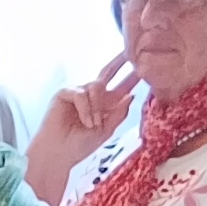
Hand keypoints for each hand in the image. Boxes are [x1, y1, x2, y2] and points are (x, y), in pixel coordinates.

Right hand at [23, 52, 134, 199]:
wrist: (59, 154)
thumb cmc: (80, 145)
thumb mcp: (106, 131)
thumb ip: (119, 114)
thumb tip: (130, 95)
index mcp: (105, 104)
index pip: (122, 86)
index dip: (133, 76)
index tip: (147, 66)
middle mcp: (92, 95)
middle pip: (107, 72)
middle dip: (119, 61)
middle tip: (129, 51)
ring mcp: (78, 92)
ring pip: (96, 87)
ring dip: (97, 108)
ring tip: (92, 125)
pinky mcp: (64, 93)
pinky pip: (81, 94)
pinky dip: (85, 109)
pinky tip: (84, 122)